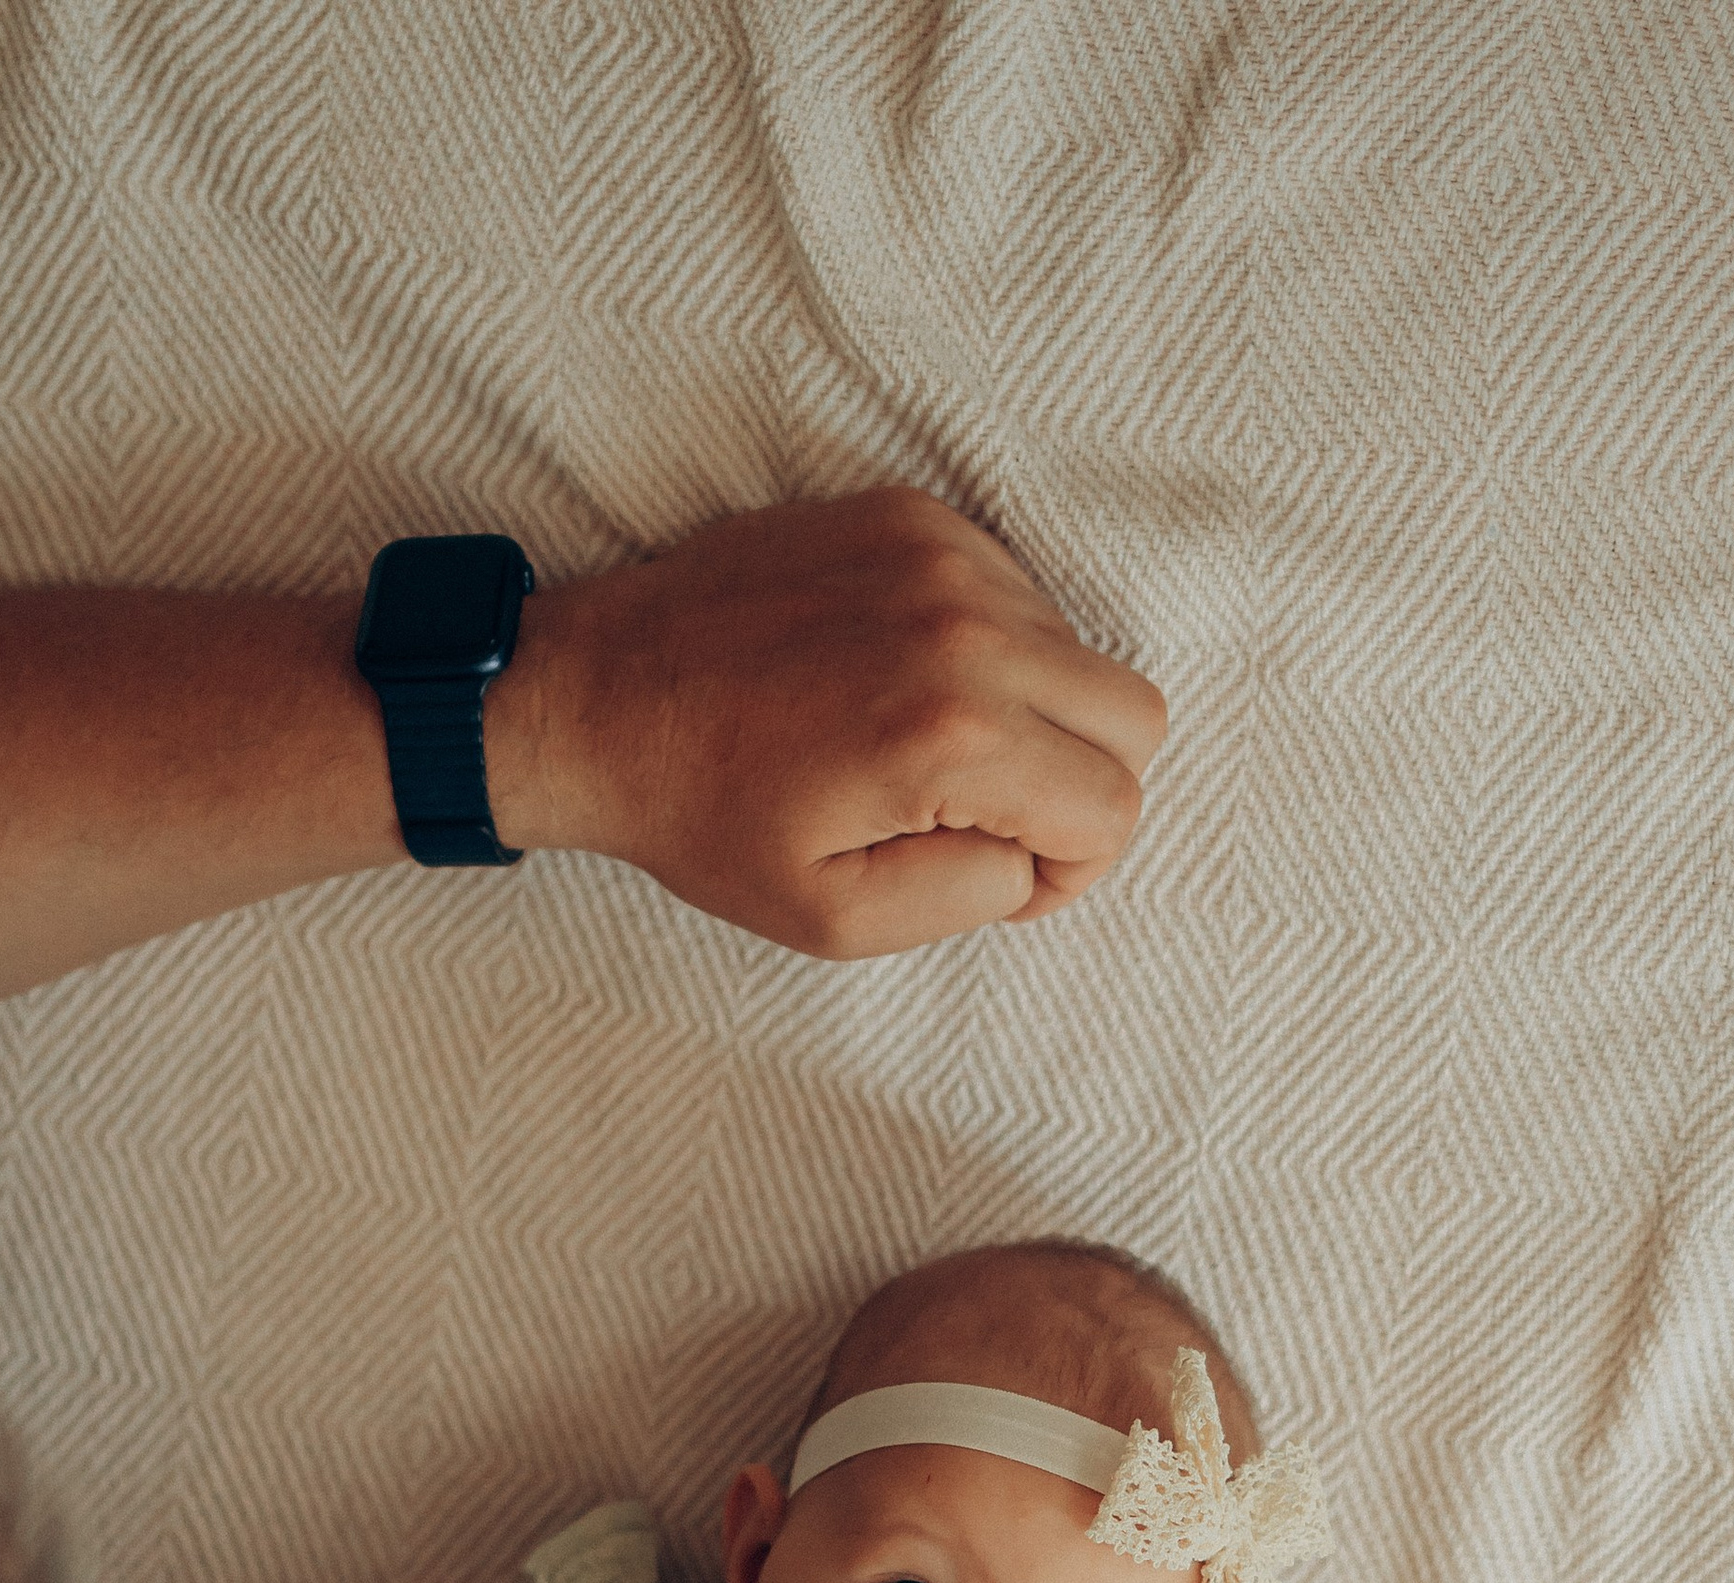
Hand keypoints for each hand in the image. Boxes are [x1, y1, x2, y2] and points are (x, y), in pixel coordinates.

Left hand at [493, 487, 1165, 959]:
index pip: (1113, 802)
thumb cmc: (706, 816)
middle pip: (1132, 713)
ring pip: (1078, 651)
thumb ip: (968, 896)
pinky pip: (1018, 592)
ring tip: (921, 748)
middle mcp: (967, 626)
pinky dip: (987, 649)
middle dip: (1080, 785)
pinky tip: (897, 682)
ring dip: (1030, 714)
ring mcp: (944, 554)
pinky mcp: (913, 515)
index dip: (1073, 864)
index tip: (1002, 872)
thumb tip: (1035, 857)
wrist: (601, 696)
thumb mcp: (834, 915)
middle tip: (987, 818)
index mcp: (953, 736)